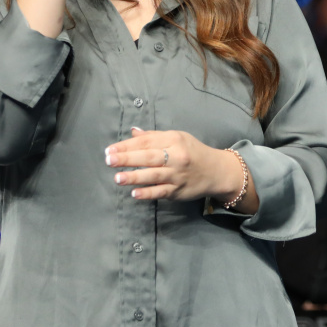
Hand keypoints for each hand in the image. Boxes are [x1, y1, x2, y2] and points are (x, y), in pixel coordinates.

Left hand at [105, 128, 254, 207]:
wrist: (216, 171)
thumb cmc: (193, 152)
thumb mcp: (177, 138)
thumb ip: (153, 136)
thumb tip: (132, 132)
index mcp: (174, 140)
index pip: (147, 141)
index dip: (127, 145)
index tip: (110, 150)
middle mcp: (176, 156)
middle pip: (149, 157)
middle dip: (128, 158)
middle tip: (109, 160)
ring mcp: (178, 175)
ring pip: (154, 175)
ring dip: (135, 176)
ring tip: (117, 178)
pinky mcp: (179, 190)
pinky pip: (161, 192)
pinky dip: (148, 193)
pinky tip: (135, 193)